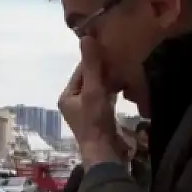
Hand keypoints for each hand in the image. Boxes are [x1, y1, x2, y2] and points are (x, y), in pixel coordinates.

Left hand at [60, 38, 121, 165]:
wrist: (105, 154)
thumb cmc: (95, 122)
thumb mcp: (93, 91)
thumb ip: (91, 66)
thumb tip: (86, 38)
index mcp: (67, 96)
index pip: (80, 70)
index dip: (94, 59)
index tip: (110, 47)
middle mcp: (73, 103)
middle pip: (89, 79)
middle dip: (104, 69)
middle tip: (121, 57)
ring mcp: (86, 112)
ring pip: (98, 88)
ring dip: (110, 80)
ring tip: (124, 68)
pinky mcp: (99, 118)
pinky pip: (106, 99)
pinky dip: (114, 91)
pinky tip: (125, 86)